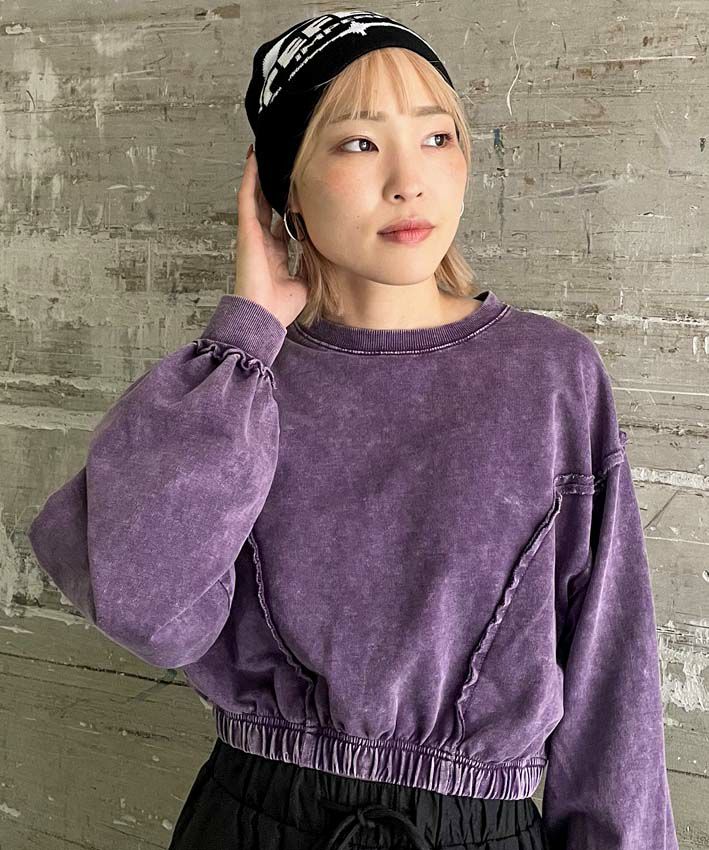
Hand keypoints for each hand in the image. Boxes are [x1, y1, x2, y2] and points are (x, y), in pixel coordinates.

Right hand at [234, 144, 308, 328]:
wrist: (264, 316)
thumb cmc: (281, 306)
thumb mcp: (306, 282)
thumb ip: (314, 266)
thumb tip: (330, 256)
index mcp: (276, 253)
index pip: (283, 223)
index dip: (291, 207)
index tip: (301, 192)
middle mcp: (264, 240)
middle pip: (269, 205)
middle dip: (275, 185)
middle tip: (283, 164)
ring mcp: (254, 233)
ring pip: (257, 196)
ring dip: (261, 174)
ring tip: (266, 151)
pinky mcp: (247, 229)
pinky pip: (247, 197)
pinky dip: (250, 176)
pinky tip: (255, 157)